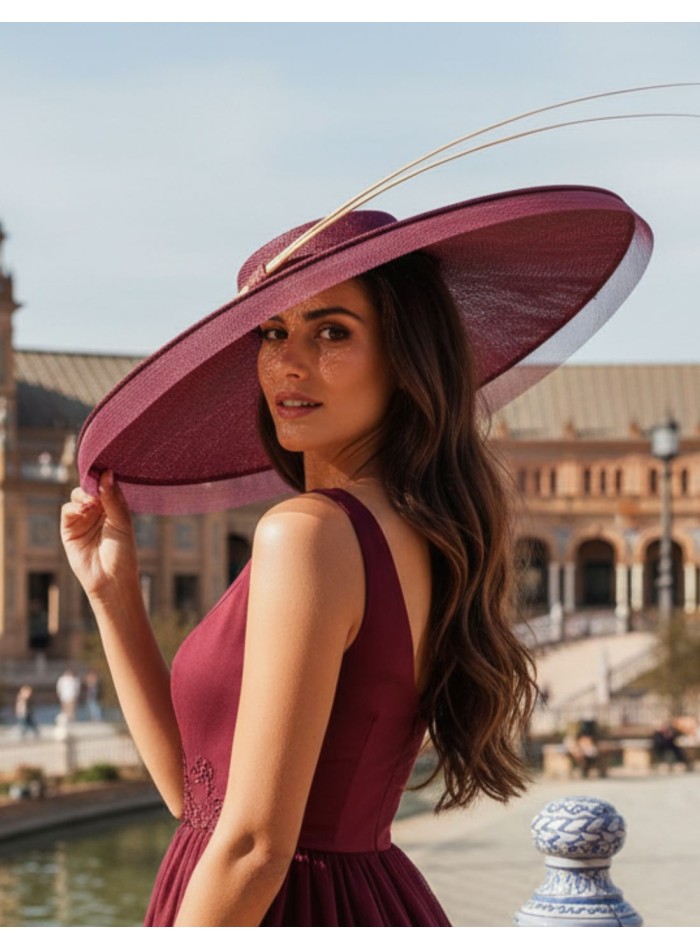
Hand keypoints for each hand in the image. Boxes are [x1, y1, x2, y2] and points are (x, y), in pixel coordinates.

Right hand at [60, 471, 139, 599]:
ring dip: (83, 496)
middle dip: (92, 484)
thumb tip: (107, 473)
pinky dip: (73, 507)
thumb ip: (113, 498)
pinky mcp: (70, 528)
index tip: (104, 467)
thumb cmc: (123, 553)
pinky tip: (83, 511)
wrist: (111, 579)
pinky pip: (67, 510)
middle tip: (97, 489)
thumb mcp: (122, 522)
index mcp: (115, 506)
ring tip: (92, 505)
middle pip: (90, 487)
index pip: (107, 484)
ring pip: (77, 496)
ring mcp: (83, 518)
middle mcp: (99, 510)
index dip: (104, 476)